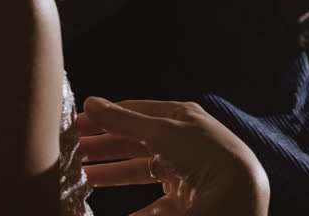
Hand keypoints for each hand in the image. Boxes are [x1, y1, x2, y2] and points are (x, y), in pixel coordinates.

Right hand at [78, 97, 268, 215]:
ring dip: (111, 175)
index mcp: (181, 118)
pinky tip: (110, 210)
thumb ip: (124, 121)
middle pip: (135, 143)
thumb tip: (91, 102)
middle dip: (103, 147)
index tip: (75, 125)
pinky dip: (133, 208)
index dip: (106, 118)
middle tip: (71, 153)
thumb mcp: (161, 131)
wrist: (237, 195)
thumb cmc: (203, 153)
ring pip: (139, 172)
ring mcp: (184, 172)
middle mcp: (183, 142)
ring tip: (81, 179)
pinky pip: (151, 204)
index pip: (136, 113)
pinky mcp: (184, 201)